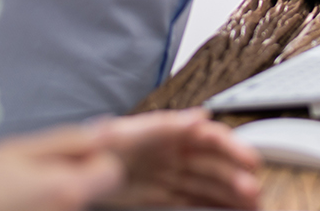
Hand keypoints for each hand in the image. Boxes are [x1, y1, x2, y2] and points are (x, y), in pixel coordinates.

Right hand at [0, 126, 121, 210]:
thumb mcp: (12, 153)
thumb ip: (68, 142)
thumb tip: (113, 128)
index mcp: (65, 190)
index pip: (110, 172)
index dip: (91, 159)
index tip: (57, 159)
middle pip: (87, 192)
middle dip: (66, 180)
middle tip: (19, 179)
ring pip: (65, 205)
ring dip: (45, 197)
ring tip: (3, 198)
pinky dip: (30, 209)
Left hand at [91, 109, 260, 209]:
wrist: (66, 172)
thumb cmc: (94, 147)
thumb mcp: (125, 132)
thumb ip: (162, 125)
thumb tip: (198, 117)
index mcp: (169, 133)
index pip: (209, 138)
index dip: (233, 148)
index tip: (251, 161)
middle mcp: (173, 153)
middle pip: (213, 165)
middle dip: (236, 178)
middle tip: (253, 192)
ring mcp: (168, 175)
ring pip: (207, 186)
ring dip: (230, 195)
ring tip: (252, 205)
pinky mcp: (159, 195)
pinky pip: (191, 201)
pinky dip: (211, 206)